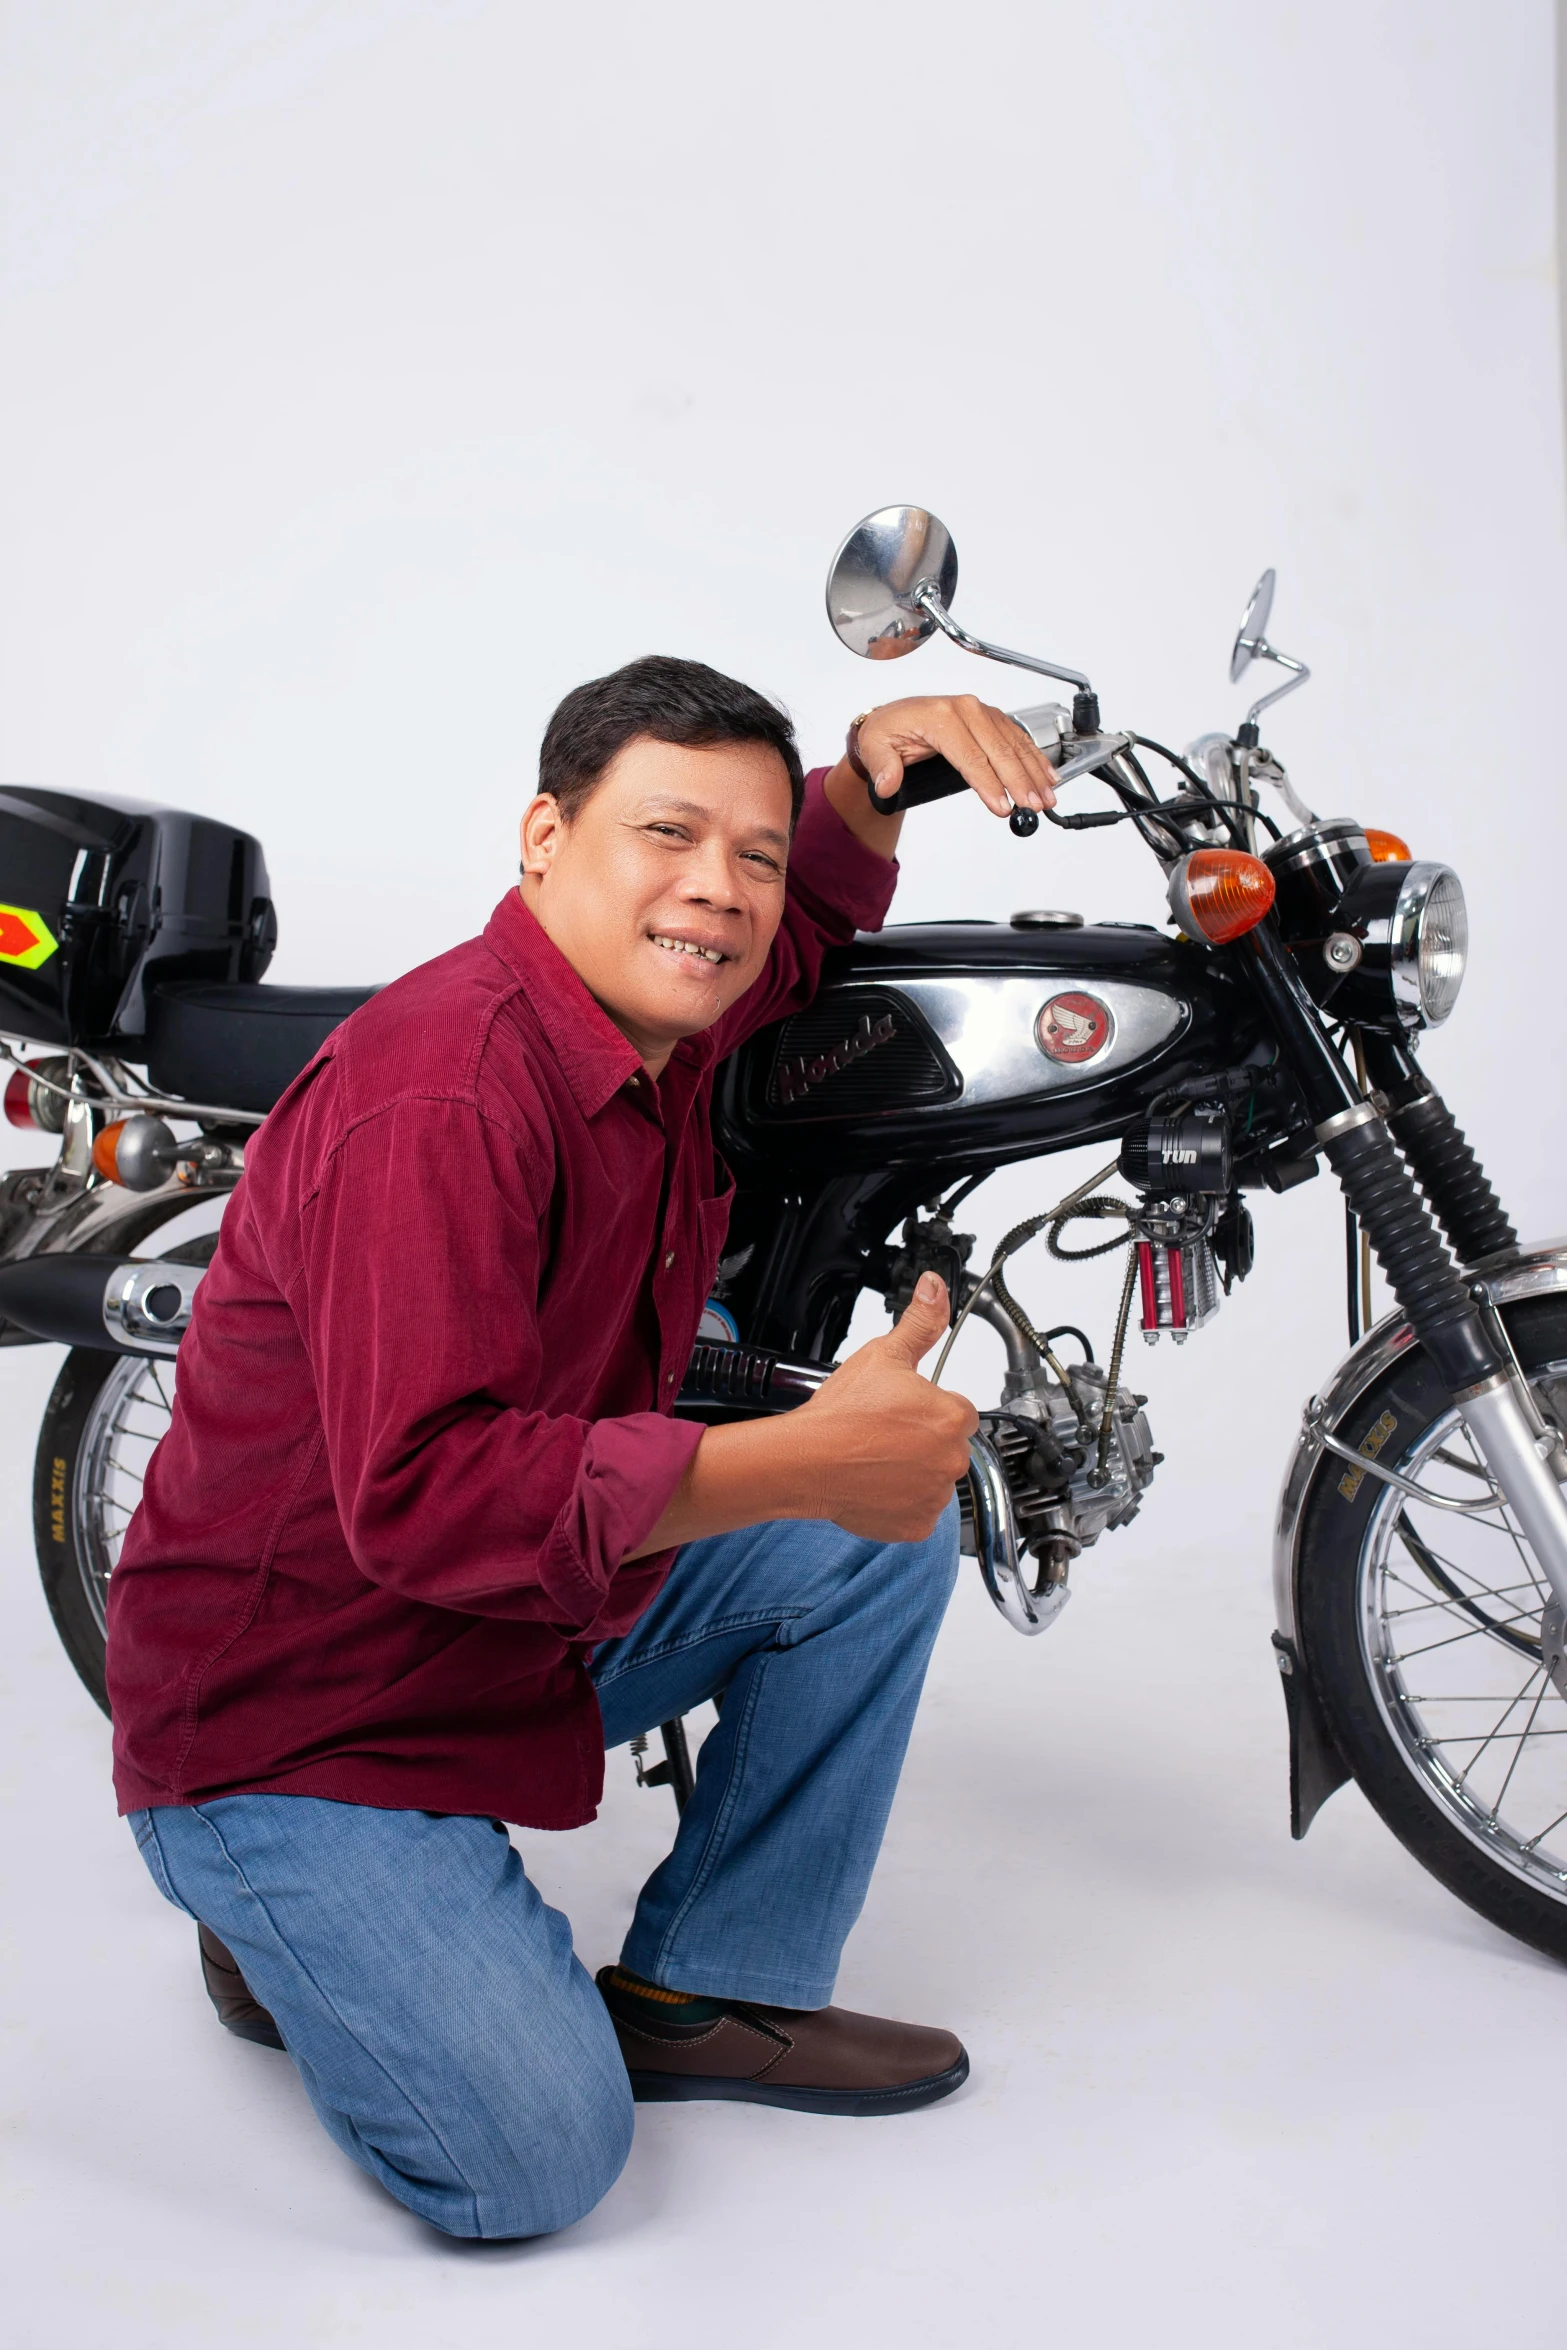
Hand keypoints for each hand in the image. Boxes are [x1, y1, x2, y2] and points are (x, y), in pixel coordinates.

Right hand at [626, 1273, 977, 1559]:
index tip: (901, 1409)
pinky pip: (917, 1511)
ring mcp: (935, 1495)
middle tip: (883, 1432)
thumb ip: (920, 1322)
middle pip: (946, 1446)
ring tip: (875, 1457)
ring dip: (912, 1471)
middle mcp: (953, 1458)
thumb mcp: (883, 1355)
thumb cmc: (841, 1413)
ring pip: (932, 1479)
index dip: (927, 1407)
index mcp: (952, 1416)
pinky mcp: (917, 1525)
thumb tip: (936, 1287)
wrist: (806, 1460)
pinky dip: (899, 1502)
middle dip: (922, 1440)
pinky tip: (874, 1483)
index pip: (956, 1410)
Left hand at [856, 695, 1057, 819]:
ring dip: (1033, 773)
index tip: (1001, 806)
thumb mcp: (875, 747)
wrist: (893, 717)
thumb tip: (887, 785)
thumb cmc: (888, 730)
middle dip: (1018, 782)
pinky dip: (1034, 759)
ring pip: (1014, 744)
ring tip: (1045, 799)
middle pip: (999, 750)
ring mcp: (981, 712)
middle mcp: (965, 709)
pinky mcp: (991, 719)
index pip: (970, 755)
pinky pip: (1018, 738)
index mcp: (940, 715)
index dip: (988, 784)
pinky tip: (1047, 776)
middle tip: (1030, 807)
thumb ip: (882, 767)